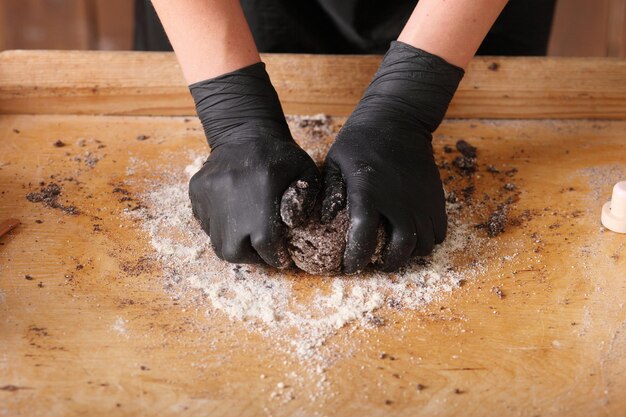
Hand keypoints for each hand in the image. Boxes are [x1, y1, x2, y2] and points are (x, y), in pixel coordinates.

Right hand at [189, 63, 319, 266]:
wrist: (246, 131)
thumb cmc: (280, 156)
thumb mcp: (305, 173)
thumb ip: (306, 202)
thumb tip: (294, 228)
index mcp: (261, 194)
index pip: (265, 244)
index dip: (275, 257)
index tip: (281, 259)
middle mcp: (231, 196)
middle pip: (234, 250)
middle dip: (250, 257)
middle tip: (261, 252)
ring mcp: (209, 195)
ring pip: (216, 240)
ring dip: (233, 244)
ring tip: (247, 237)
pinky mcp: (197, 192)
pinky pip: (205, 223)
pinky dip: (219, 228)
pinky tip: (233, 218)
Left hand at [322, 41, 464, 272]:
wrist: (397, 118)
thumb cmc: (359, 141)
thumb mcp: (334, 163)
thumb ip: (330, 193)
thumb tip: (325, 221)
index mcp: (368, 195)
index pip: (363, 240)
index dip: (355, 259)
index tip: (349, 266)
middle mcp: (398, 202)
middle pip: (402, 249)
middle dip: (388, 264)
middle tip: (377, 264)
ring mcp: (421, 200)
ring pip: (424, 244)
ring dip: (410, 255)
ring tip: (396, 252)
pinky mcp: (436, 197)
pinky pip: (440, 231)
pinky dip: (429, 241)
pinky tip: (415, 236)